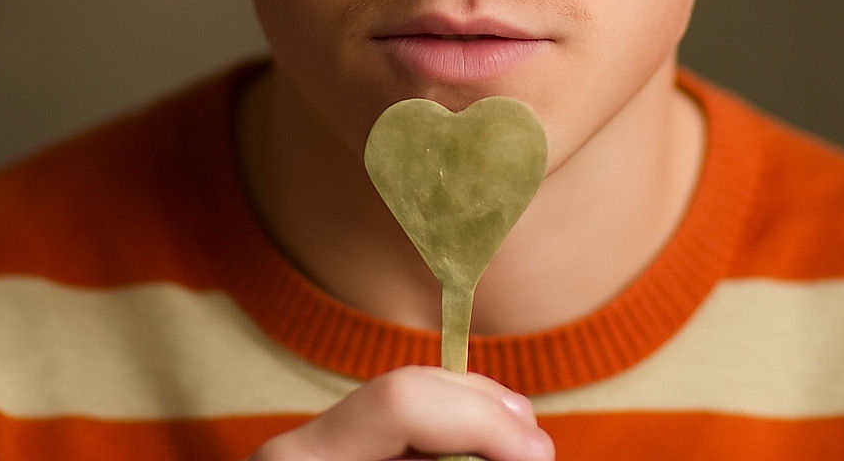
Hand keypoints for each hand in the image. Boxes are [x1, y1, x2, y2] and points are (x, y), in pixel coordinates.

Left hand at [245, 366, 554, 460]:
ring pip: (410, 401)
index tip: (535, 458)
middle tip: (539, 452)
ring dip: (475, 417)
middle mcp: (304, 445)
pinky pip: (399, 429)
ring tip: (521, 444)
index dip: (478, 420)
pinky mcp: (332, 458)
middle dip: (486, 413)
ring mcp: (315, 448)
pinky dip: (449, 433)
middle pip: (412, 389)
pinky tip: (484, 449)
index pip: (399, 403)